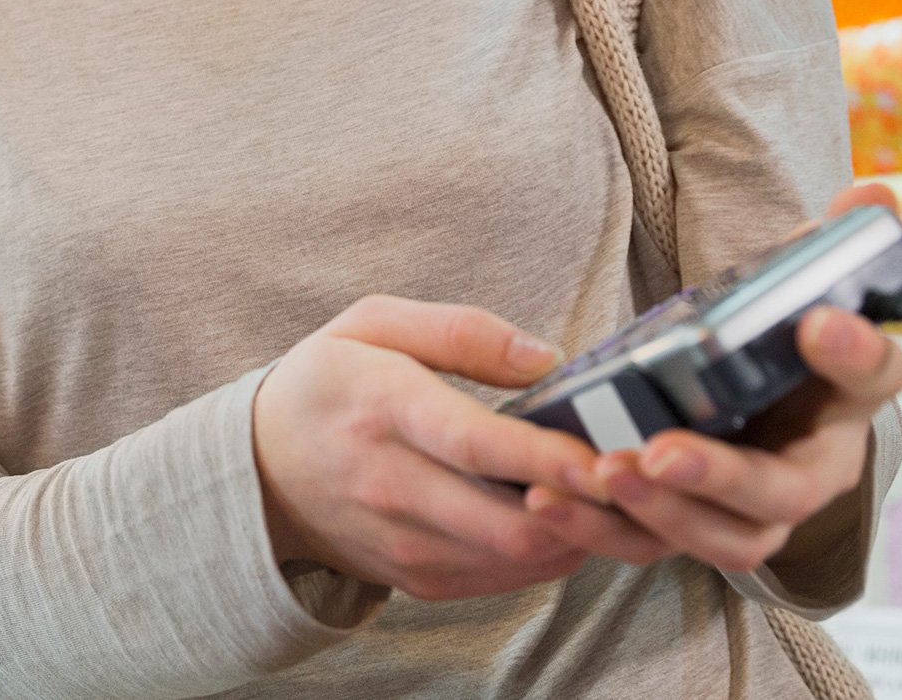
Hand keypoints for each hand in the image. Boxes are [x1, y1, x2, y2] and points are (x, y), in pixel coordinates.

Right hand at [252, 295, 674, 600]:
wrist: (258, 469)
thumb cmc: (325, 384)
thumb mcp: (372, 323)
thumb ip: (461, 331)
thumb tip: (546, 358)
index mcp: (381, 408)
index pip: (472, 444)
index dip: (545, 457)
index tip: (605, 457)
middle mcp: (389, 486)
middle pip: (506, 522)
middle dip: (586, 510)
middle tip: (643, 478)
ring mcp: (401, 543)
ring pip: (515, 559)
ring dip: (581, 534)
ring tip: (625, 495)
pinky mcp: (416, 577)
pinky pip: (504, 578)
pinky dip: (551, 551)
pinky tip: (575, 515)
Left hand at [523, 184, 901, 572]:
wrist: (747, 407)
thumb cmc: (771, 346)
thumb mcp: (797, 291)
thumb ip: (826, 247)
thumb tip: (869, 192)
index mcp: (848, 397)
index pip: (876, 375)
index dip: (855, 350)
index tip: (817, 322)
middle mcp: (812, 468)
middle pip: (784, 492)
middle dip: (721, 476)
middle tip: (663, 453)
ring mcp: (753, 512)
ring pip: (723, 539)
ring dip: (661, 514)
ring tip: (604, 472)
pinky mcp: (691, 530)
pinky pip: (653, 548)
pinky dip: (600, 530)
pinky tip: (551, 500)